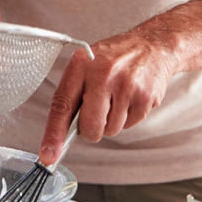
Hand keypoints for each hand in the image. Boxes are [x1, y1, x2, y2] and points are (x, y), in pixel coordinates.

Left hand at [37, 29, 178, 165]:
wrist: (153, 45)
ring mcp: (126, 86)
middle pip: (89, 127)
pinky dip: (128, 117)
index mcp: (81, 65)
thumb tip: (60, 134)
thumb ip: (73, 94)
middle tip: (97, 114)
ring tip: (117, 97)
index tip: (48, 156)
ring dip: (112, 121)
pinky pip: (129, 125)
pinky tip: (130, 97)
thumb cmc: (114, 58)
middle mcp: (103, 75)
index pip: (61, 105)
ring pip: (111, 130)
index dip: (53, 135)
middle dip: (91, 130)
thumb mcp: (87, 64)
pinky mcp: (145, 97)